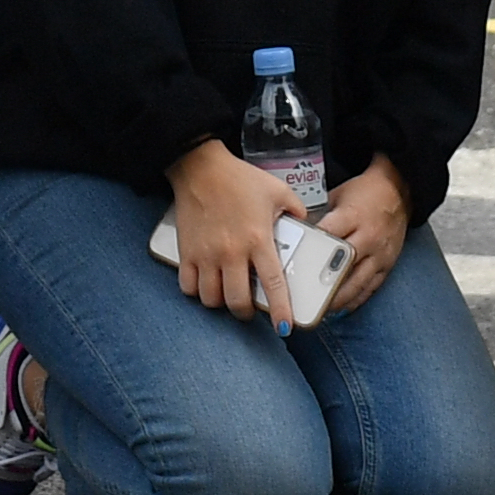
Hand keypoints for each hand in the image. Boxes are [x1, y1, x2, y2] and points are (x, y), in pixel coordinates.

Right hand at [162, 142, 301, 322]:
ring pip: (211, 299)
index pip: (273, 285)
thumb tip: (308, 227)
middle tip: (249, 307)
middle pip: (237, 301)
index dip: (280, 312)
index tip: (284, 328)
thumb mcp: (279, 191)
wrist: (200, 166)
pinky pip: (188, 287)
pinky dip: (196, 292)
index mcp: (258, 239)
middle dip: (246, 313)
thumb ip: (297, 211)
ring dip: (221, 303)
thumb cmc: (240, 178)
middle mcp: (232, 252)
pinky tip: (205, 284)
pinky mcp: (186, 252)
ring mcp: (206, 254)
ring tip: (226, 295)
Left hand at [316, 157, 413, 320]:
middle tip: (304, 297)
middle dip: (323, 283)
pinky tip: (341, 308)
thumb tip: (300, 237)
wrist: (398, 191)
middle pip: (342, 265)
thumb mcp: (338, 196)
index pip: (328, 235)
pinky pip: (370, 288)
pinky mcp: (387, 265)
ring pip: (357, 282)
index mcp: (353, 217)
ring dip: (338, 298)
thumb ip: (322, 217)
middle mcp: (368, 237)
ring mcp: (379, 254)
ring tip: (320, 309)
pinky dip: (355, 299)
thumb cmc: (364, 194)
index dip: (311, 249)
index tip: (295, 264)